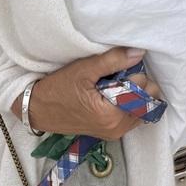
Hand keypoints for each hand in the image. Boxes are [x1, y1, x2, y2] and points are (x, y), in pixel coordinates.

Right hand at [16, 48, 164, 140]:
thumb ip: (114, 61)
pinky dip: (128, 102)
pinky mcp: (110, 132)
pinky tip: (112, 93)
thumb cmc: (59, 88)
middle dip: (137, 85)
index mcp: (113, 116)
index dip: (135, 74)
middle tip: (116, 77)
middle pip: (147, 100)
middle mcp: (118, 129)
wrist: (38, 109)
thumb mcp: (85, 69)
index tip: (118, 69)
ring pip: (141, 108)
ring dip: (133, 94)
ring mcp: (115, 133)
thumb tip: (140, 53)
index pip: (145, 89)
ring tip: (112, 84)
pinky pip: (132, 115)